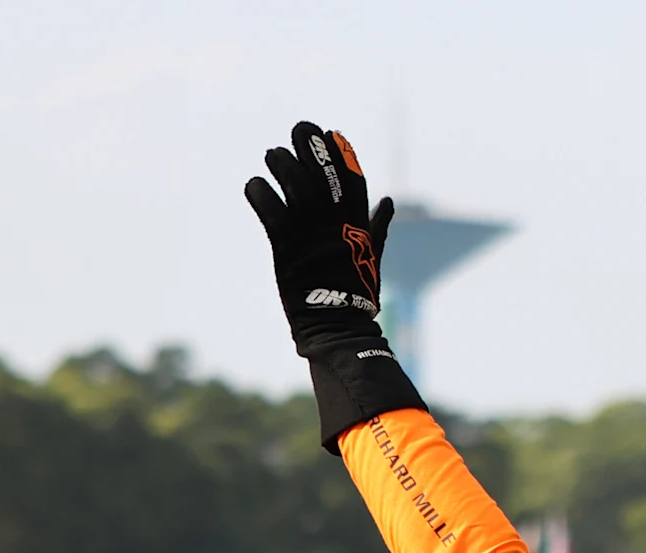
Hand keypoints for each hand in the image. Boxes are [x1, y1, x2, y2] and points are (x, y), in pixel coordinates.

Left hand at [245, 121, 392, 351]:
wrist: (338, 328)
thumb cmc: (356, 297)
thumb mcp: (374, 258)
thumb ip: (378, 228)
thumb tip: (389, 203)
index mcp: (357, 223)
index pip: (352, 175)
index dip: (341, 151)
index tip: (331, 133)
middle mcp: (336, 223)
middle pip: (323, 169)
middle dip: (312, 143)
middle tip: (299, 130)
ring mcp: (312, 233)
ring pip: (296, 181)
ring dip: (282, 162)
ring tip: (273, 155)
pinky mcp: (287, 247)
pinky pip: (270, 209)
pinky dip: (260, 193)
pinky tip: (256, 186)